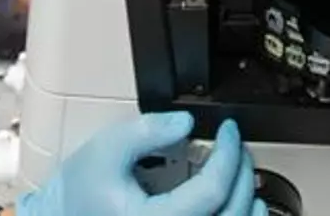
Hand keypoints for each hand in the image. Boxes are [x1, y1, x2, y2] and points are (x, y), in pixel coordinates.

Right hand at [16, 113, 262, 215]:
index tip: (230, 132)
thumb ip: (148, 130)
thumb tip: (187, 122)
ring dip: (247, 208)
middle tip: (240, 149)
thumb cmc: (81, 192)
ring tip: (249, 180)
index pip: (211, 193)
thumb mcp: (107, 148)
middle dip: (243, 177)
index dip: (228, 156)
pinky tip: (244, 210)